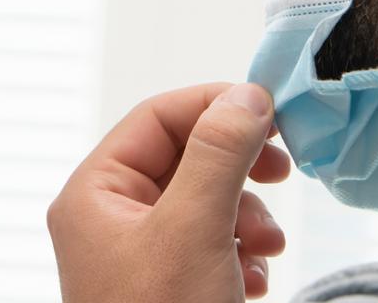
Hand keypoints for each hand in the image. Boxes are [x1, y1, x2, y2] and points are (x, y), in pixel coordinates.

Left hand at [48, 83, 290, 301]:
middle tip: (283, 174)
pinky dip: (240, 256)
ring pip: (204, 204)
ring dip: (247, 218)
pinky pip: (210, 248)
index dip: (215, 106)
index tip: (271, 114)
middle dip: (238, 170)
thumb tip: (245, 94)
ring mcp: (138, 258)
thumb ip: (219, 154)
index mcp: (94, 194)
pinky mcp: (168, 291)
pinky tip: (253, 282)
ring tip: (265, 249)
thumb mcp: (194, 228)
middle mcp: (110, 220)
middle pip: (184, 159)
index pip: (157, 119)